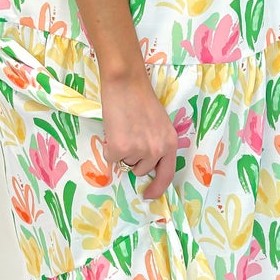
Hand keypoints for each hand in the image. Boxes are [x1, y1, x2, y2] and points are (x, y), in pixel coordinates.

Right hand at [99, 67, 178, 200]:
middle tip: (130, 134)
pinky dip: (108, 147)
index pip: (166, 175)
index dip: (157, 188)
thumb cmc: (141, 99)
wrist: (126, 83)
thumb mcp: (159, 125)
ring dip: (121, 151)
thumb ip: (157, 144)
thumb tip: (145, 165)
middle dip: (133, 158)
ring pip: (125, 163)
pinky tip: (113, 129)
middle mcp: (157, 151)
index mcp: (170, 144)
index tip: (148, 195)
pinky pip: (110, 158)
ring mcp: (138, 151)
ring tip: (123, 128)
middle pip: (140, 170)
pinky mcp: (119, 148)